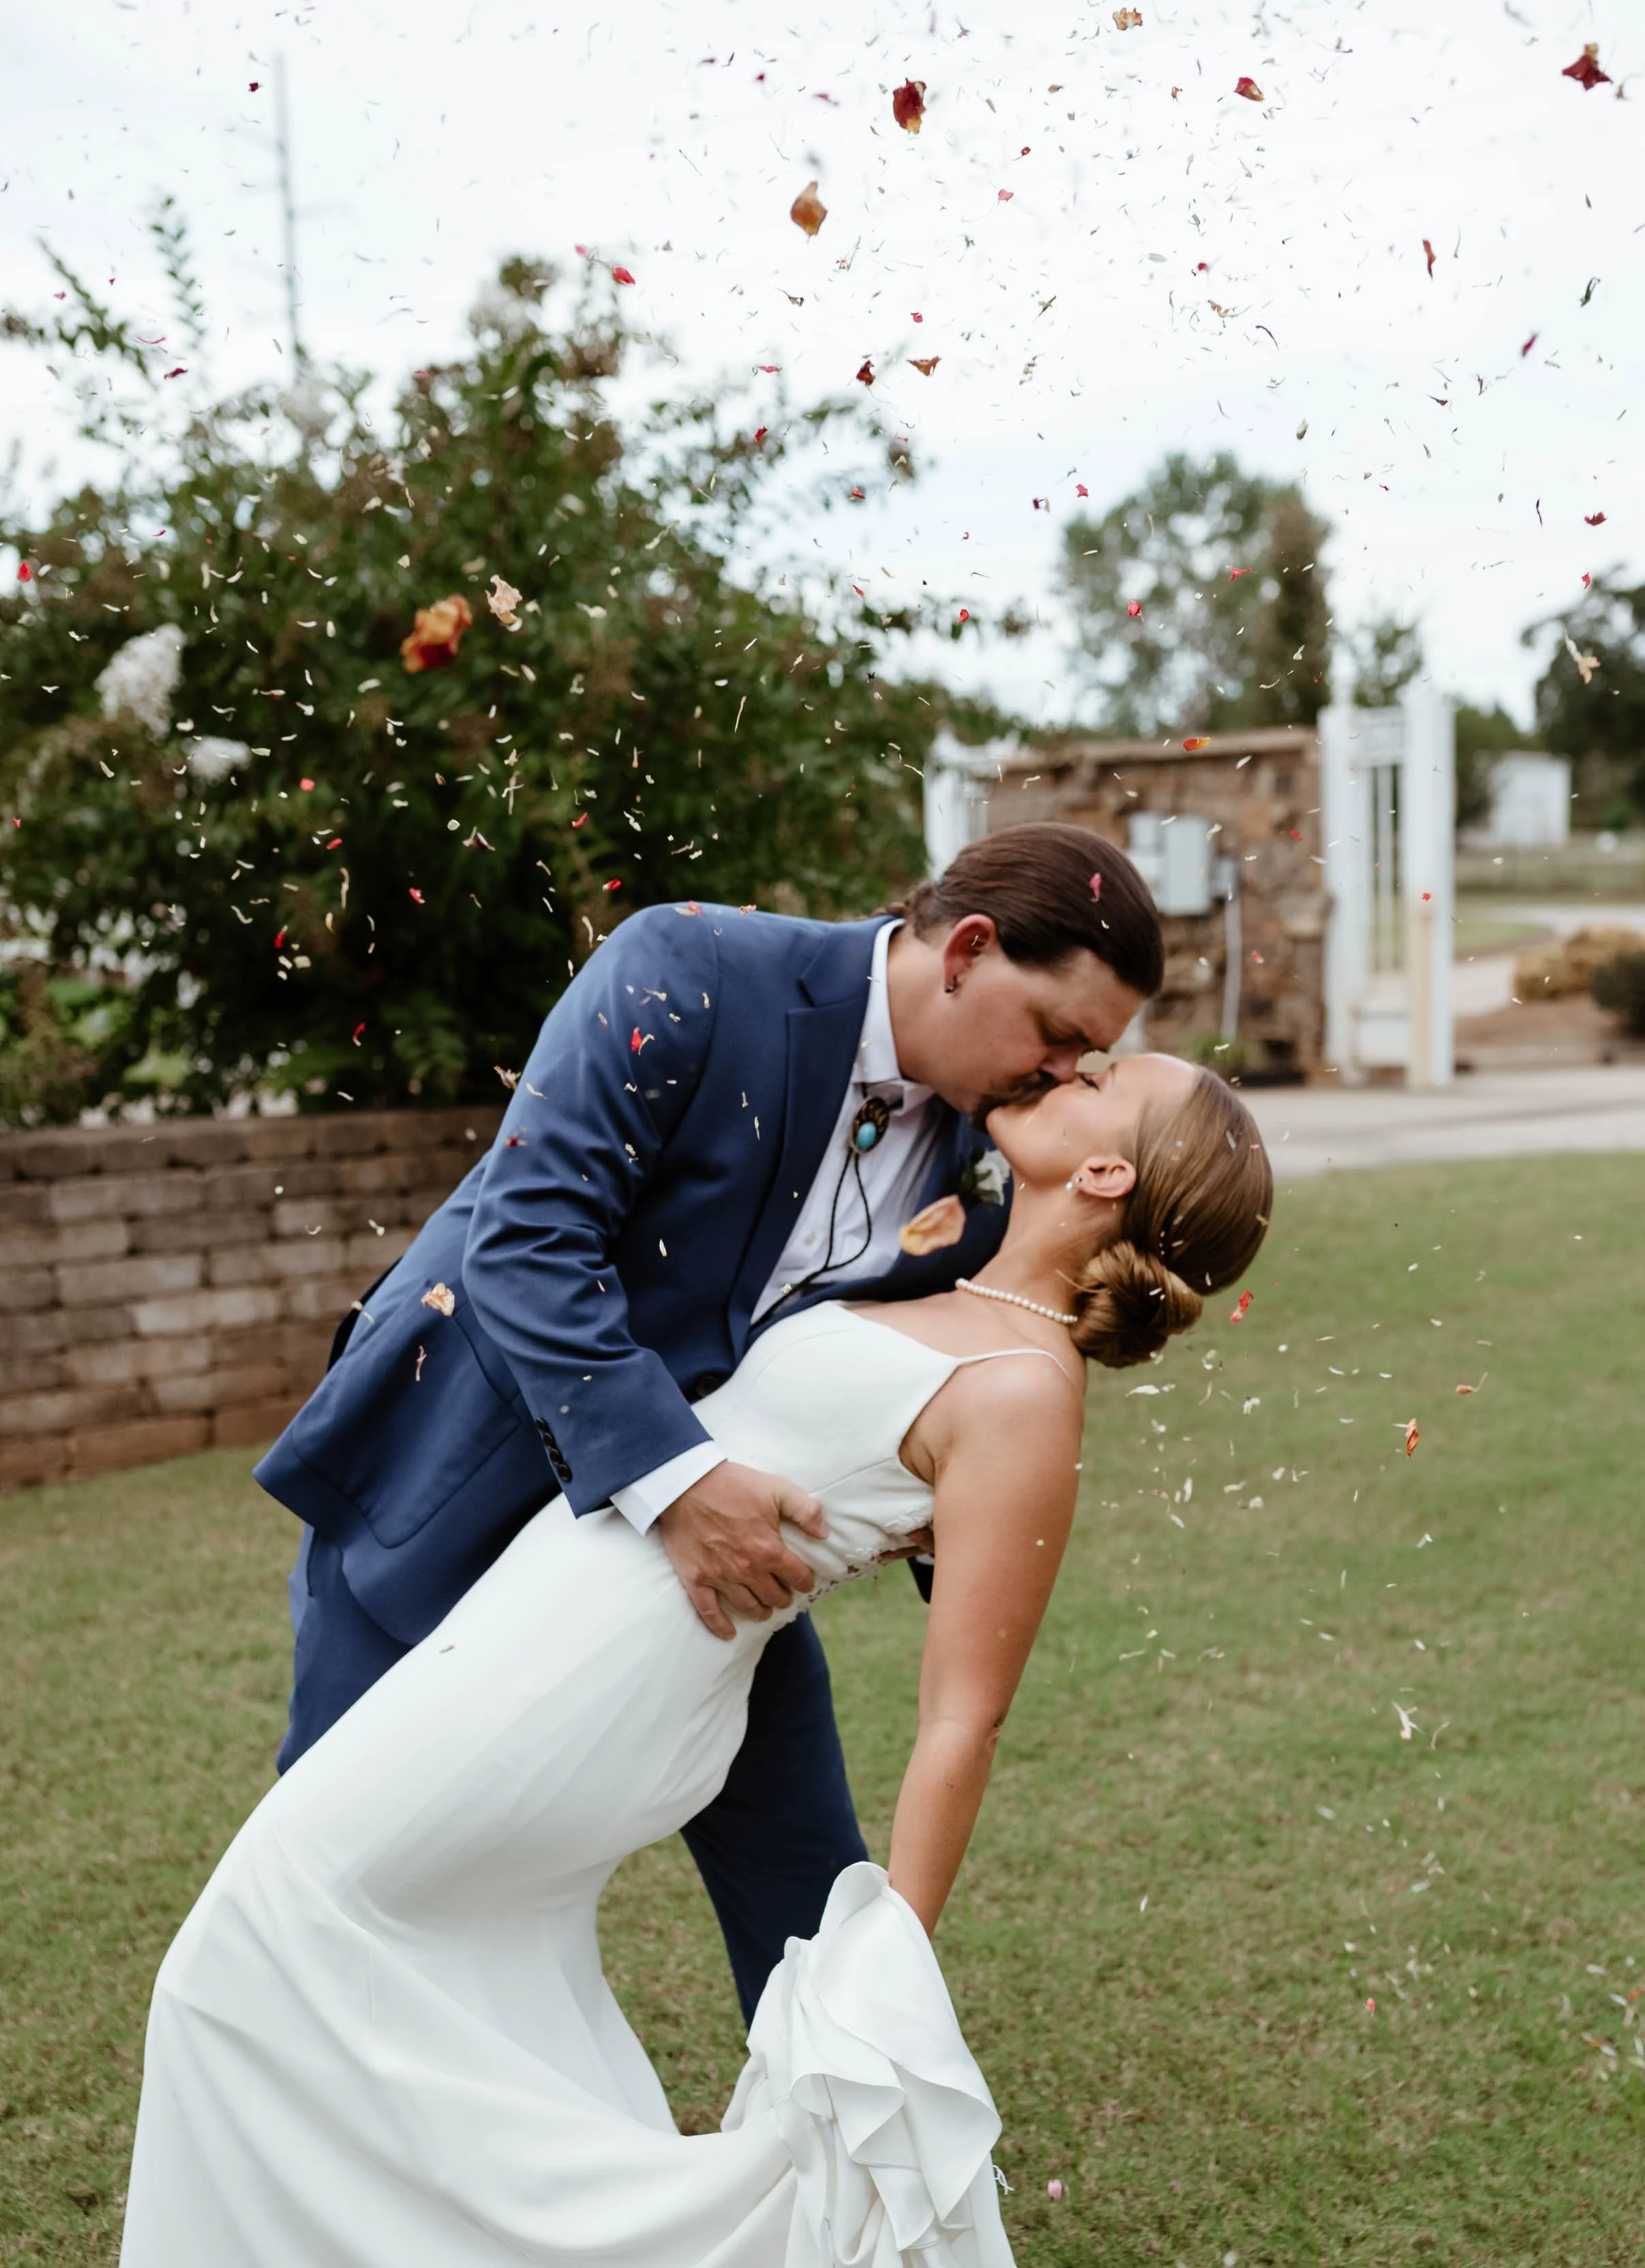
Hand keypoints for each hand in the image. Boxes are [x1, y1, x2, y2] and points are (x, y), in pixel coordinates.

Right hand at [658, 1462, 828, 1639]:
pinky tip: (729, 1633)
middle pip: (774, 1596)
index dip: (805, 1581)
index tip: (805, 1581)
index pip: (797, 1577)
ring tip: (765, 1609)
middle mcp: (747, 1570)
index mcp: (769, 1550)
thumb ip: (805, 1510)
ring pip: (748, 1607)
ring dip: (761, 1611)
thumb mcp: (776, 1488)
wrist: (684, 1484)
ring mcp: (720, 1577)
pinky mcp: (695, 1580)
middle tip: (784, 1594)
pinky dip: (720, 1626)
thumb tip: (824, 1532)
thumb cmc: (732, 1484)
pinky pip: (709, 1612)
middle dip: (784, 1597)